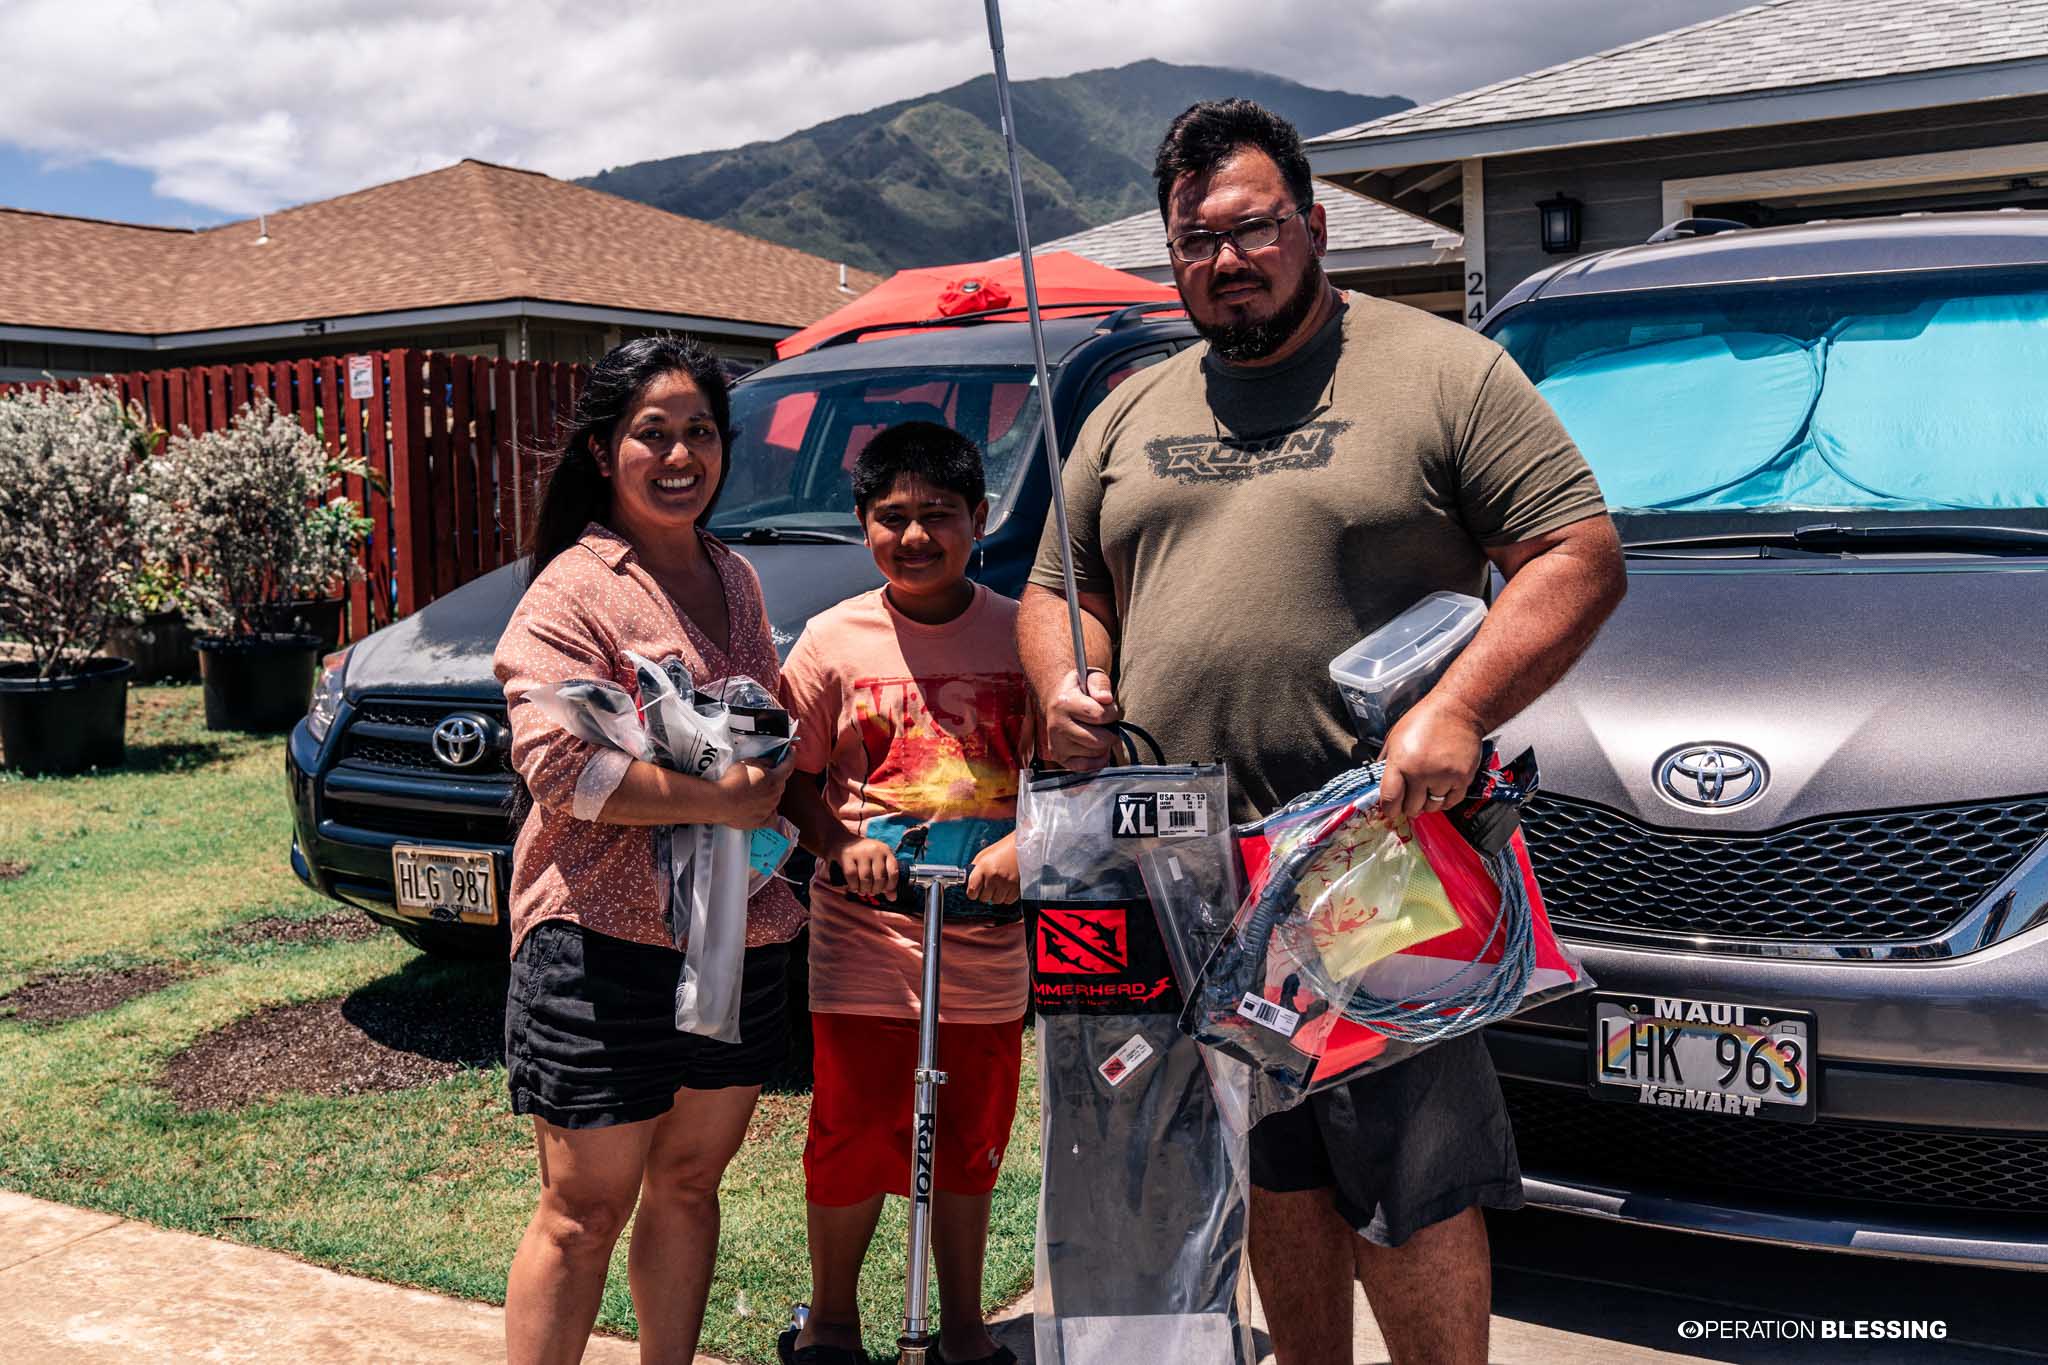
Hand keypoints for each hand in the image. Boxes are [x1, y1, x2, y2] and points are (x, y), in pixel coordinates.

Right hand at [712, 752, 792, 828]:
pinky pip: (769, 818)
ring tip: (756, 790)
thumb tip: (771, 764)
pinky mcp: (760, 822)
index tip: (792, 751)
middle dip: (776, 777)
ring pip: (774, 799)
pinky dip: (768, 813)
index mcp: (775, 780)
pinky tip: (763, 810)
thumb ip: (764, 762)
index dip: (790, 757)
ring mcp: (768, 810)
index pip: (788, 766)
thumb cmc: (733, 780)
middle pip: (780, 784)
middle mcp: (775, 796)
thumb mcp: (749, 762)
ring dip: (770, 794)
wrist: (720, 801)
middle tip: (767, 773)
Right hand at [827, 835, 899, 899]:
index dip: (891, 886)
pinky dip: (853, 886)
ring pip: (866, 878)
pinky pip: (852, 876)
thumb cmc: (864, 855)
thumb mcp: (878, 862)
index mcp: (886, 850)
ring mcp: (861, 852)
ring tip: (863, 891)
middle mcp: (875, 850)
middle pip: (879, 877)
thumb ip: (887, 878)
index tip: (885, 891)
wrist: (842, 840)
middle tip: (871, 892)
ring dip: (864, 889)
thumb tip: (892, 898)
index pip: (894, 872)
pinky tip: (853, 888)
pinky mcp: (847, 855)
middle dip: (876, 889)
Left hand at [966, 834, 1019, 905]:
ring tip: (999, 885)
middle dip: (985, 894)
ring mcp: (1006, 883)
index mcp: (983, 867)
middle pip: (983, 898)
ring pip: (996, 901)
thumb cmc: (1004, 848)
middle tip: (989, 886)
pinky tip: (1007, 888)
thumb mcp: (984, 855)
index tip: (974, 891)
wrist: (1023, 846)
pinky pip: (1008, 901)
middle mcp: (993, 876)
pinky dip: (1006, 897)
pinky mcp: (1017, 887)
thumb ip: (975, 869)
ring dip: (996, 896)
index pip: (972, 890)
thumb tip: (968, 882)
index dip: (972, 893)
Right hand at [1044, 668, 1120, 771]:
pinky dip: (1097, 760)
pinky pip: (1086, 767)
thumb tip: (1106, 699)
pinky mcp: (1058, 756)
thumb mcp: (1090, 677)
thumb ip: (1100, 684)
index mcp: (1064, 703)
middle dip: (1110, 732)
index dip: (1113, 713)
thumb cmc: (1078, 689)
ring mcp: (1056, 742)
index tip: (1110, 709)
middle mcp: (1057, 725)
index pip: (1100, 715)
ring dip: (1104, 745)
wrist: (1056, 699)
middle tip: (1106, 725)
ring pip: (1095, 753)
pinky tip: (1096, 748)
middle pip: (1099, 740)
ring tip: (1098, 732)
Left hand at [1376, 696, 1485, 822]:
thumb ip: (1388, 762)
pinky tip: (1441, 789)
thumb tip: (1381, 785)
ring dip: (1427, 803)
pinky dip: (1444, 800)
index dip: (1389, 809)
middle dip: (1408, 806)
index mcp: (1401, 761)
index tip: (1391, 810)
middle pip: (1411, 807)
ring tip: (1426, 790)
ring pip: (1432, 807)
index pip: (1390, 799)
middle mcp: (1422, 772)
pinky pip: (1450, 802)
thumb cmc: (1425, 720)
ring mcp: (1444, 777)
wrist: (1458, 710)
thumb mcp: (1395, 737)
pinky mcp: (1463, 778)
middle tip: (1410, 798)